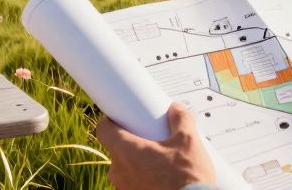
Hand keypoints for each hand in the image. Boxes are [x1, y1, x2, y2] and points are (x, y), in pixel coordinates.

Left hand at [96, 103, 216, 189]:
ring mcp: (124, 188)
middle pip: (117, 148)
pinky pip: (133, 183)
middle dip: (132, 142)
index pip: (104, 130)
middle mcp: (120, 172)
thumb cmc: (187, 178)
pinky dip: (142, 177)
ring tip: (159, 160)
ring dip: (138, 162)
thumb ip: (180, 119)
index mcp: (126, 152)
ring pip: (125, 167)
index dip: (111, 121)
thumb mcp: (187, 141)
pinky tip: (159, 176)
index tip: (120, 117)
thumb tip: (176, 110)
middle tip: (150, 139)